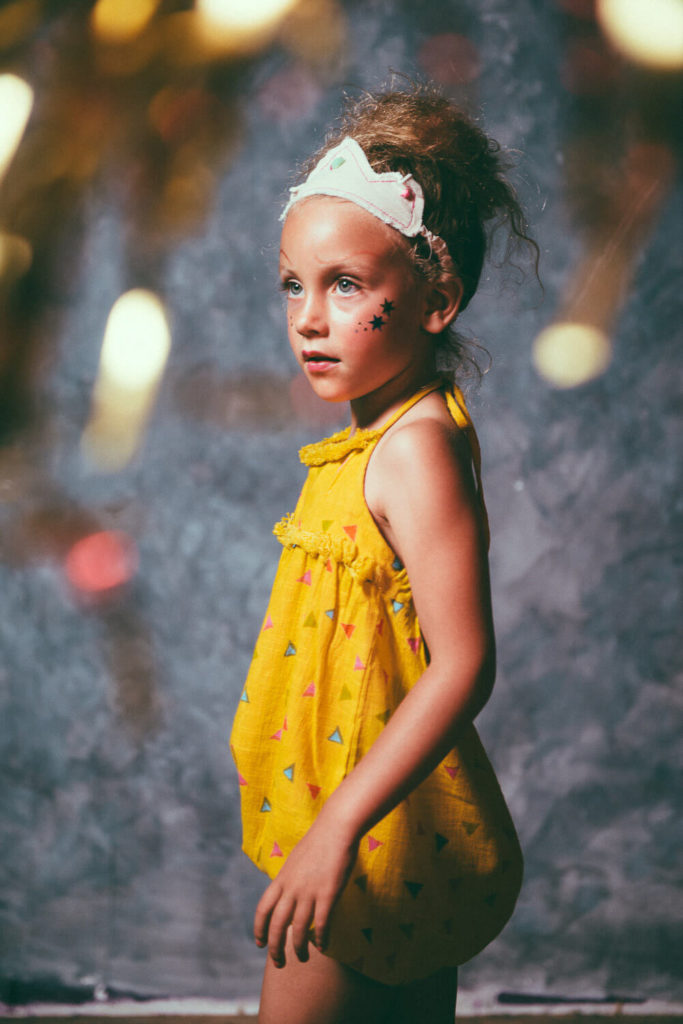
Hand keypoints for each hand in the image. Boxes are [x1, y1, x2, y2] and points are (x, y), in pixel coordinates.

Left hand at [253, 815, 357, 967]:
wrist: (335, 828)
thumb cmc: (318, 842)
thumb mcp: (295, 861)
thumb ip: (289, 879)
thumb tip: (286, 892)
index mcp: (281, 879)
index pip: (263, 909)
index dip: (259, 929)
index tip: (260, 944)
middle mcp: (291, 888)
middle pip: (277, 925)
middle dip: (275, 948)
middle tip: (278, 963)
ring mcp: (309, 891)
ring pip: (298, 929)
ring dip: (299, 948)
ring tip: (302, 958)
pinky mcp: (328, 893)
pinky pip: (321, 923)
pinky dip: (320, 938)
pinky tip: (322, 946)